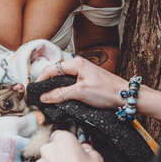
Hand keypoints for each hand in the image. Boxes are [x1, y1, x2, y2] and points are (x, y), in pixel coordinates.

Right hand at [37, 56, 160, 120]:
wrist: (126, 96)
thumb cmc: (107, 92)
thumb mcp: (80, 93)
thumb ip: (60, 94)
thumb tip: (44, 97)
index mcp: (76, 63)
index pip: (51, 69)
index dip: (41, 80)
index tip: (34, 91)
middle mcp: (79, 64)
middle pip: (56, 73)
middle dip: (46, 83)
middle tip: (38, 96)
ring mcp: (83, 72)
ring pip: (63, 79)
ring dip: (55, 88)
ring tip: (47, 98)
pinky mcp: (87, 80)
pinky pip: (70, 83)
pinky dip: (63, 90)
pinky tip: (61, 98)